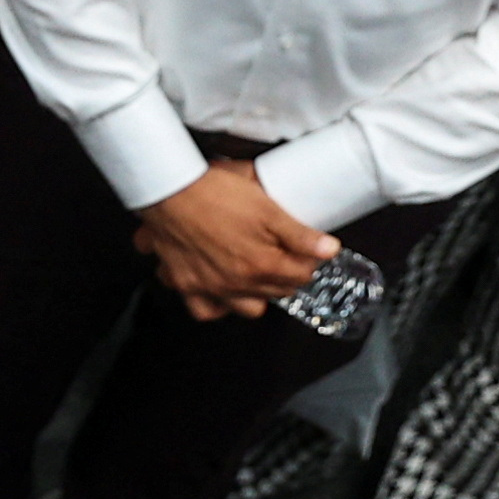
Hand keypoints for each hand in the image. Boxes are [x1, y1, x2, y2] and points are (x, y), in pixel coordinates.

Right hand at [129, 156, 333, 317]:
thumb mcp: (266, 206)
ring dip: (255, 296)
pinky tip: (220, 291)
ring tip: (255, 275)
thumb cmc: (215, 192)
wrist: (168, 189)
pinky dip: (215, 305)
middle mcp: (237, 284)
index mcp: (261, 265)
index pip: (300, 276)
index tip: (305, 249)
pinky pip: (204, 310)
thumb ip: (300, 233)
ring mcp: (211, 287)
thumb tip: (330, 249)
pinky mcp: (186, 284)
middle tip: (282, 254)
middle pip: (276, 293)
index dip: (307, 260)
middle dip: (285, 276)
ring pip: (245, 309)